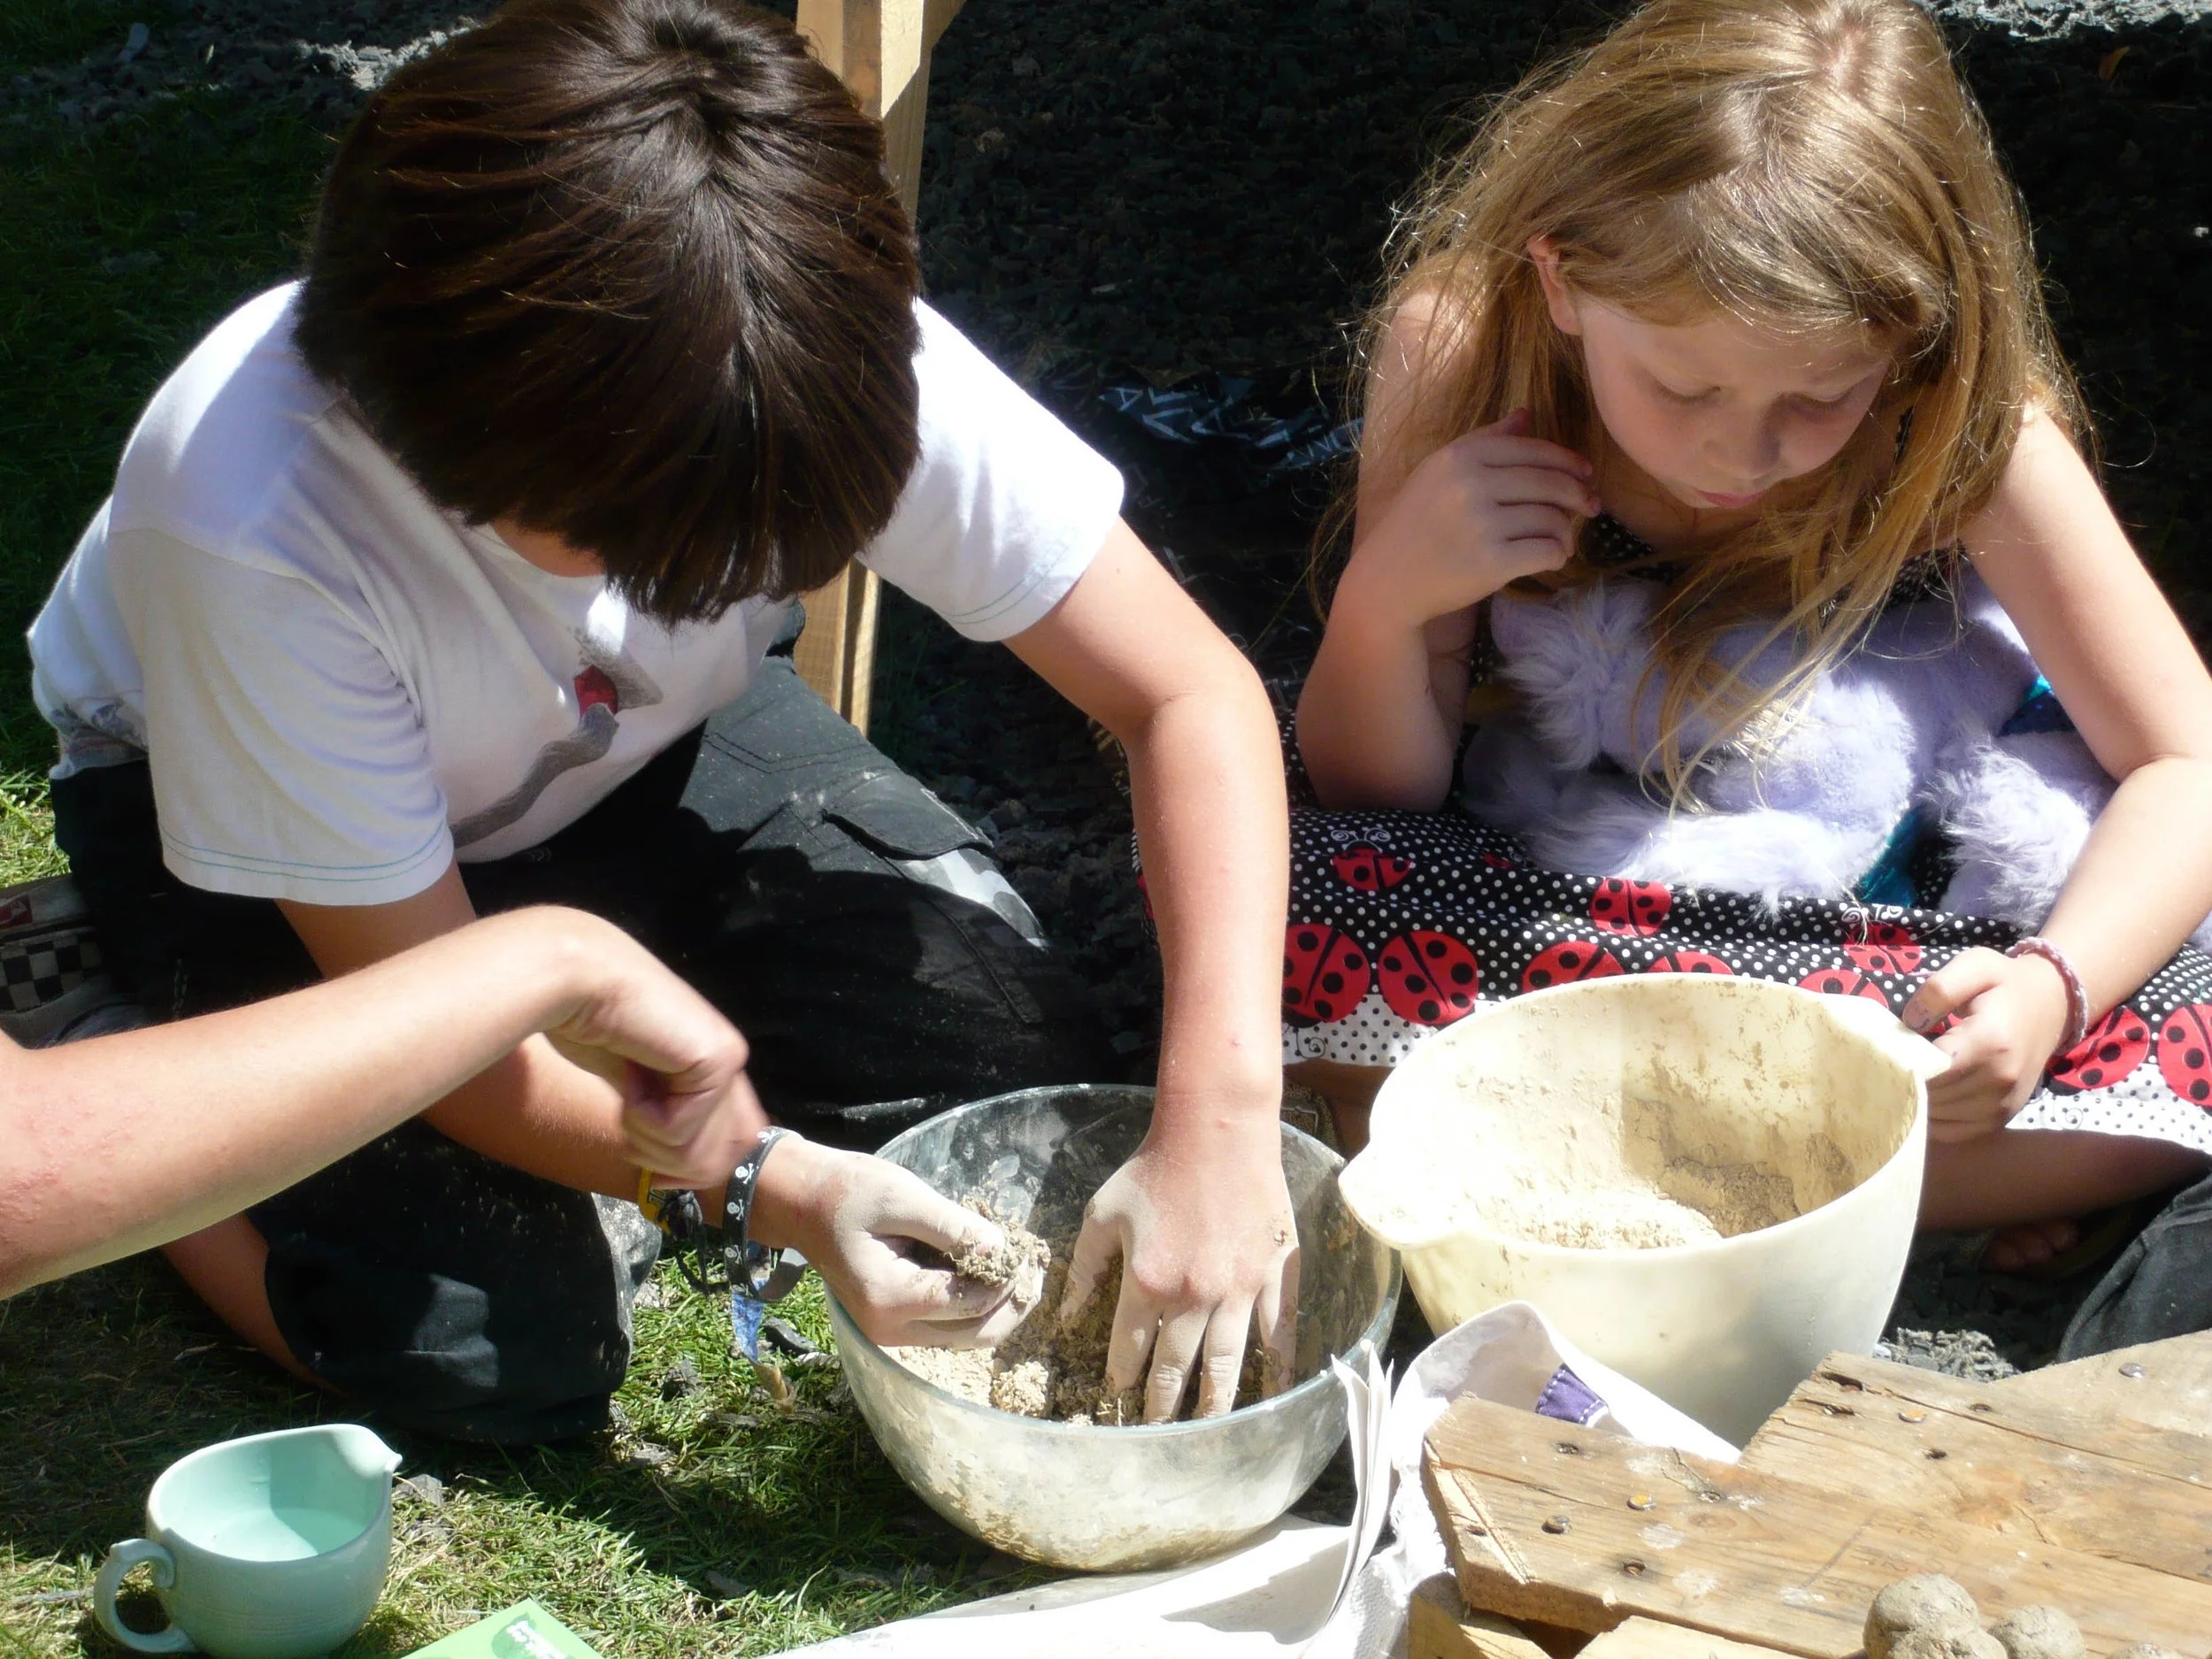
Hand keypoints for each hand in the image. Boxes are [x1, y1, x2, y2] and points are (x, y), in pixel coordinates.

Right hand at [528, 916, 769, 1188]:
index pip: (732, 1150)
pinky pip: (677, 1130)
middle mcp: (730, 1064)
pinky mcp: (718, 1060)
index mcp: (716, 1069)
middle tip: (634, 1123)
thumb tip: (683, 1177)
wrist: (575, 981)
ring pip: (694, 1154)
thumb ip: (668, 1118)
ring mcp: (729, 1060)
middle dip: (668, 1164)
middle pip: (718, 1163)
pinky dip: (639, 1115)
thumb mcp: (636, 1087)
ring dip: (647, 1139)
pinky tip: (631, 1072)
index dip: (692, 1174)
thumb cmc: (590, 1026)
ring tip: (630, 1089)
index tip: (656, 1176)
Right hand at [749, 1138, 1030, 1347]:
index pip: (971, 1302)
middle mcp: (890, 1329)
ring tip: (1018, 1271)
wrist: (800, 1204)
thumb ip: (955, 1227)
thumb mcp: (903, 1197)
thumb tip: (1004, 1251)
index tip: (1027, 1250)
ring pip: (964, 1337)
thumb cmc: (847, 1192)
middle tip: (1035, 1269)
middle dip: (1012, 1305)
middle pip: (975, 1335)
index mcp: (890, 1297)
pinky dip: (972, 1306)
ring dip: (996, 1309)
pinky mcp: (892, 1325)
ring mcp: (889, 1333)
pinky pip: (946, 1327)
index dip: (1008, 1279)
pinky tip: (986, 1274)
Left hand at [1062, 1121, 1299, 1422]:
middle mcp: (1195, 1296)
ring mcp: (1240, 1289)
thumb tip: (1066, 1314)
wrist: (1216, 1130)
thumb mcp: (1103, 1213)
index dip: (1121, 1380)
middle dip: (1164, 1405)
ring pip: (1227, 1362)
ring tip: (1209, 1429)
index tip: (1116, 1400)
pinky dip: (1276, 1365)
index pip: (1130, 1350)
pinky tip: (1273, 1392)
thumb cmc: (1154, 1168)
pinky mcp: (1274, 1274)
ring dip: (1215, 1401)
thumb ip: (1083, 1267)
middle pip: (1177, 1367)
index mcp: (1148, 1282)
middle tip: (1158, 1431)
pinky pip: (1279, 1331)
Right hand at [1341, 408, 1596, 630]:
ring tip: (1562, 538)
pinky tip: (1553, 557)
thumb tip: (1527, 413)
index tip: (1586, 473)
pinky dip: (1558, 554)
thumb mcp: (1440, 471)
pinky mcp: (1492, 563)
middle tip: (1590, 507)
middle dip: (1579, 495)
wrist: (1388, 579)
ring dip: (1567, 530)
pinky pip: (1548, 550)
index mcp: (1461, 456)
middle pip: (1550, 482)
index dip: (1568, 461)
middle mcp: (1472, 484)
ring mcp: (1482, 525)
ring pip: (1553, 518)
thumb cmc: (1416, 523)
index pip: (1533, 450)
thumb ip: (1484, 440)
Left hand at [1902, 947, 2071, 1142]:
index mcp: (1990, 1042)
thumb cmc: (2006, 983)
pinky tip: (1922, 1099)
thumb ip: (1938, 989)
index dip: (1900, 1066)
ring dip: (1915, 1105)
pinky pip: (1956, 1133)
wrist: (2052, 1004)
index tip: (1881, 1055)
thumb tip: (1909, 1021)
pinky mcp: (2003, 1117)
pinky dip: (1933, 1121)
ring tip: (1900, 1081)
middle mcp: (2000, 1079)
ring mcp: (2004, 1104)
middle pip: (1932, 1097)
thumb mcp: (1974, 966)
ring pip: (1940, 1119)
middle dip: (1903, 1085)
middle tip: (1883, 1069)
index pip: (1930, 1070)